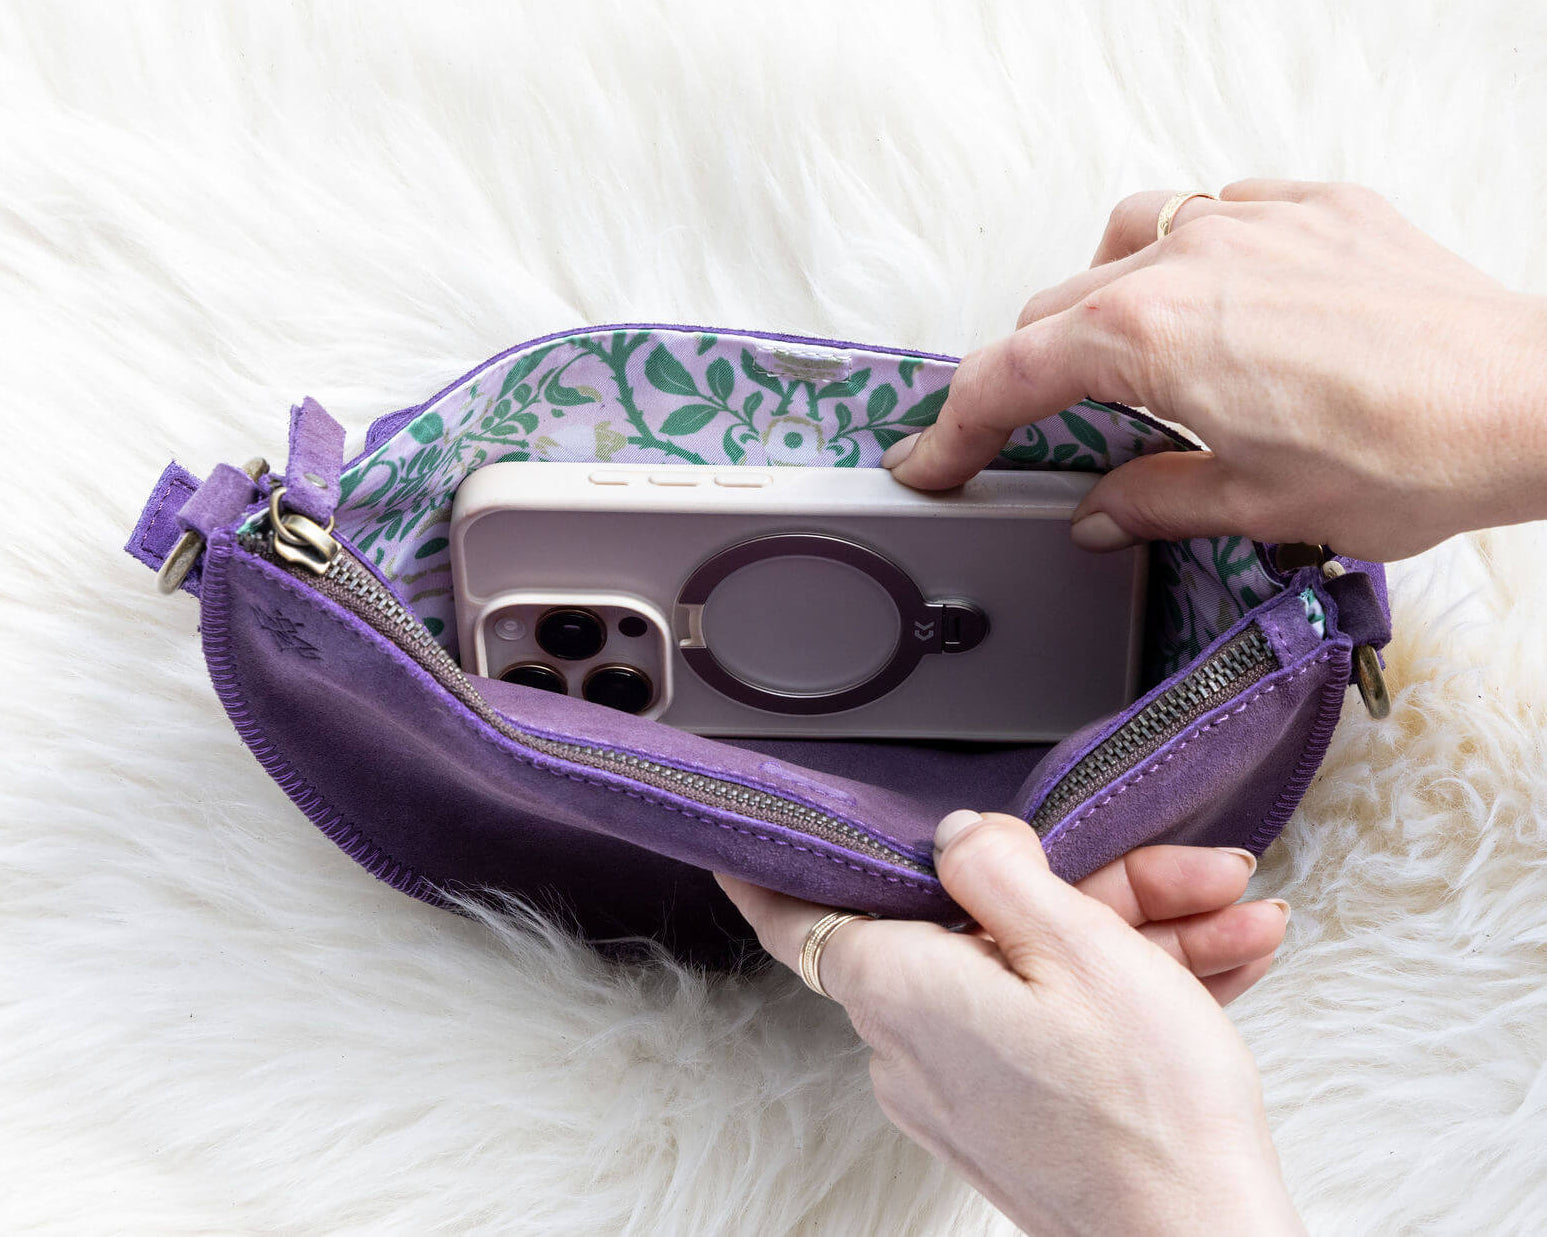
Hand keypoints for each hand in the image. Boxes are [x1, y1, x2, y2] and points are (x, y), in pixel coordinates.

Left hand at [717, 816, 1301, 1235]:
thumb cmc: (1147, 1111)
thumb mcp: (1076, 944)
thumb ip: (996, 870)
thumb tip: (956, 836)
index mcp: (898, 986)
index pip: (795, 911)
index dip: (775, 864)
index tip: (745, 833)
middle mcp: (910, 1041)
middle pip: (971, 919)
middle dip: (1086, 883)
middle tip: (1180, 871)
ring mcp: (962, 1085)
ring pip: (1034, 966)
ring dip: (1135, 932)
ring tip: (1233, 917)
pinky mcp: (1012, 1117)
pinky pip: (1054, 1022)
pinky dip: (1131, 987)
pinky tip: (1219, 961)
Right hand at [883, 179, 1546, 561]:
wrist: (1533, 403)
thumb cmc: (1408, 455)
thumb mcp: (1255, 508)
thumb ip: (1151, 502)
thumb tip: (1098, 514)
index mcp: (1148, 341)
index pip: (1006, 378)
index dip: (954, 430)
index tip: (930, 463)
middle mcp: (1185, 262)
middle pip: (1054, 310)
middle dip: (1024, 377)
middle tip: (1021, 433)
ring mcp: (1250, 222)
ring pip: (1124, 239)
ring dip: (1097, 297)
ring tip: (1116, 351)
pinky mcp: (1314, 208)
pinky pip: (1214, 210)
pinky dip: (1188, 255)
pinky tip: (1216, 300)